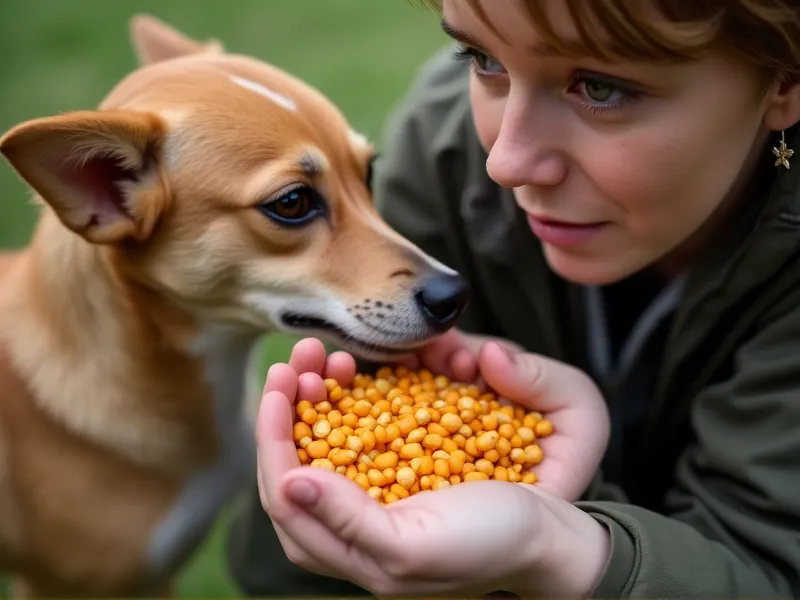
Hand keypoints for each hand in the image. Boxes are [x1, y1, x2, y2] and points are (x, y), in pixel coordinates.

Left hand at [256, 338, 610, 596]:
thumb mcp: (417, 545)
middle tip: (296, 359)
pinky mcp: (401, 477)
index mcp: (353, 555)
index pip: (285, 496)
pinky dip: (351, 401)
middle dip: (288, 408)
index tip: (280, 382)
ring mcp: (378, 501)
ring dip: (317, 399)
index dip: (272, 438)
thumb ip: (350, 522)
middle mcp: (355, 530)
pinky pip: (360, 436)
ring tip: (326, 358)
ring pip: (324, 448)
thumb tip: (290, 483)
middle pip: (296, 466)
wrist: (550, 536)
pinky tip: (357, 373)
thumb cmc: (492, 545)